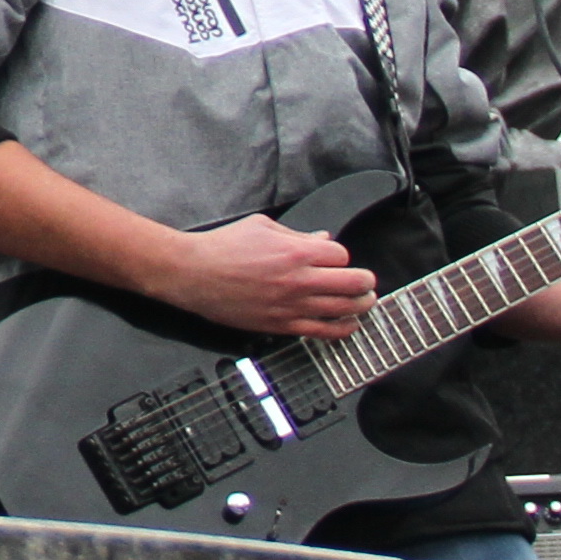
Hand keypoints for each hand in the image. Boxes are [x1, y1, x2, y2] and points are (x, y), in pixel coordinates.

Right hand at [154, 213, 377, 339]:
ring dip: (361, 305)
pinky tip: (349, 325)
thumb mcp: (261, 227)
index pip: (341, 255)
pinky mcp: (283, 325)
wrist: (193, 273)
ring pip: (344, 309)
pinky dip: (343, 329)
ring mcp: (292, 306)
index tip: (336, 260)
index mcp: (295, 251)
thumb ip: (297, 234)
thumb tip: (322, 239)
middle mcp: (299, 280)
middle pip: (353, 283)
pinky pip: (324, 332)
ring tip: (365, 302)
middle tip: (367, 282)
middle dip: (365, 282)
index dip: (342, 257)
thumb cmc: (222, 247)